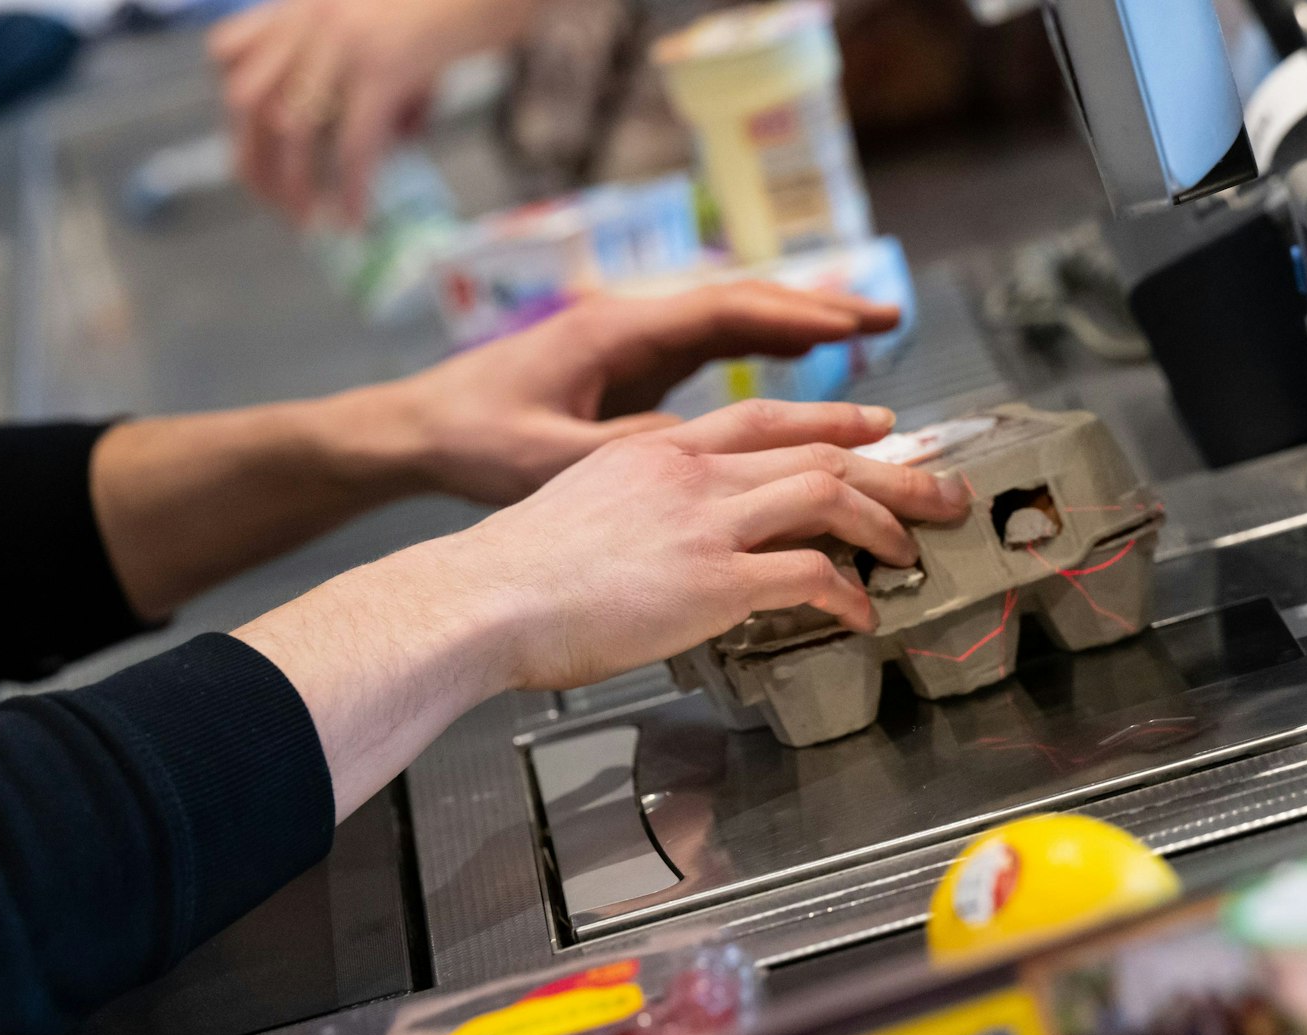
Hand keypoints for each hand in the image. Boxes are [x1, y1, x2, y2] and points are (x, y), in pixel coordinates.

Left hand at [209, 0, 539, 224]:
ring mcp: (343, 42)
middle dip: (254, 162)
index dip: (233, 111)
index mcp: (302, 5)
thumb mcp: (389, 28)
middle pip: (248, 100)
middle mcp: (310, 18)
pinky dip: (351, 186)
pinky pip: (354, 141)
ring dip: (296, 185)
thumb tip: (397, 137)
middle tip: (277, 205)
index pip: (229, 54)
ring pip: (293, 128)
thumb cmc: (451, 2)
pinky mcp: (383, 67)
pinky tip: (356, 216)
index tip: (253, 150)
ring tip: (311, 221)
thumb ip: (374, 73)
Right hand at [235, 401, 972, 818]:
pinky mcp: (713, 580)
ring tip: (919, 548)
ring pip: (830, 496)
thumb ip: (639, 512)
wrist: (481, 599)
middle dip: (894, 469)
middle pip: (820, 450)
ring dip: (887, 522)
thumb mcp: (582, 510)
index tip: (878, 424)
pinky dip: (848, 593)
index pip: (767, 418)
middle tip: (943, 487)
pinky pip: (809, 577)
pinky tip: (862, 614)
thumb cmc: (513, 575)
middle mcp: (692, 472)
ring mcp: (706, 522)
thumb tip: (665, 547)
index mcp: (658, 449)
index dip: (832, 418)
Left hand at [382, 283, 905, 505]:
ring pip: (732, 323)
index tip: (856, 328)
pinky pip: (713, 350)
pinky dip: (763, 351)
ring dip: (798, 327)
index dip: (799, 318)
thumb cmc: (474, 442)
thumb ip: (635, 454)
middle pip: (744, 304)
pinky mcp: (630, 369)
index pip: (728, 311)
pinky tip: (800, 370)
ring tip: (866, 337)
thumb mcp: (555, 457)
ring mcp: (633, 343)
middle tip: (889, 318)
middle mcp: (633, 324)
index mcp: (620, 333)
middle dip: (819, 311)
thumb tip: (712, 457)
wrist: (418, 430)